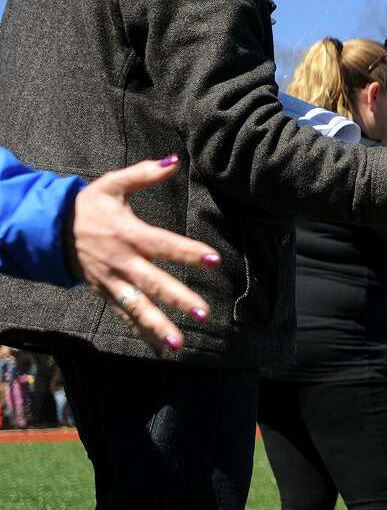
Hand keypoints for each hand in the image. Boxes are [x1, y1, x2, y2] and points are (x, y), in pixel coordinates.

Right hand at [68, 157, 220, 354]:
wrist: (50, 229)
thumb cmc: (88, 205)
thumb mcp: (112, 184)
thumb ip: (144, 173)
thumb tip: (174, 161)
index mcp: (128, 234)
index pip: (163, 244)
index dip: (188, 251)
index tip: (213, 260)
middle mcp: (122, 261)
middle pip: (153, 282)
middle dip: (178, 298)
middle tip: (203, 312)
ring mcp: (112, 281)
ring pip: (137, 307)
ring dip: (158, 326)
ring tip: (179, 344)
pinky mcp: (106, 293)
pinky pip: (125, 315)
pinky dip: (142, 332)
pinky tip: (161, 348)